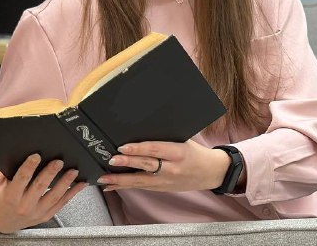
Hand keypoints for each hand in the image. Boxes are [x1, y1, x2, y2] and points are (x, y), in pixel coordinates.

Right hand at [0, 154, 85, 232]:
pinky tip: (80, 184)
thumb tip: (17, 152)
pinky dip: (72, 193)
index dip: (29, 167)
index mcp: (11, 196)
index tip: (36, 155)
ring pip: (54, 196)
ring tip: (73, 170)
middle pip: (40, 187)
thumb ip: (4, 170)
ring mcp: (36, 212)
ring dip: (65, 183)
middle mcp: (24, 206)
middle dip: (50, 173)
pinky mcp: (45, 216)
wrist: (2, 221)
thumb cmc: (0, 197)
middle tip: (59, 161)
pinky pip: (61, 204)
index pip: (21, 179)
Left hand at [98, 140, 229, 192]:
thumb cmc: (196, 152)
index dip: (138, 149)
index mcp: (179, 152)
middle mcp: (172, 168)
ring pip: (140, 181)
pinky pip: (141, 187)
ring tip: (104, 178)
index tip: (123, 147)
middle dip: (127, 164)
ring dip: (120, 180)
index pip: (155, 149)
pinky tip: (112, 186)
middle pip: (146, 166)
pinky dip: (126, 186)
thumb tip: (141, 128)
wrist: (211, 172)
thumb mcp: (185, 140)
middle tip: (111, 160)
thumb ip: (165, 136)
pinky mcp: (162, 189)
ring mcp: (166, 181)